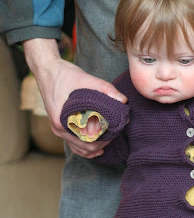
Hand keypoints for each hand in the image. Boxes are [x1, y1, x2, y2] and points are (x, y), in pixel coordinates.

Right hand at [23, 39, 126, 157]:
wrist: (46, 69)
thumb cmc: (63, 74)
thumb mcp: (86, 79)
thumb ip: (105, 89)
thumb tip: (123, 100)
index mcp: (62, 121)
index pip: (87, 140)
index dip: (104, 138)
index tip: (116, 130)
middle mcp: (58, 129)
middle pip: (84, 147)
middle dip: (102, 142)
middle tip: (116, 133)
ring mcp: (58, 129)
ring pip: (79, 148)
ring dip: (95, 147)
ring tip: (109, 139)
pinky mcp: (60, 126)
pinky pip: (73, 144)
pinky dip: (86, 147)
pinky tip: (98, 148)